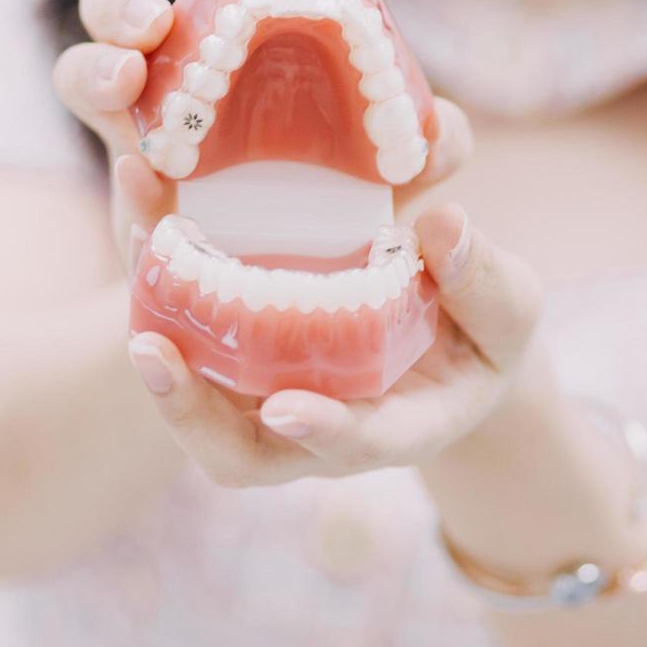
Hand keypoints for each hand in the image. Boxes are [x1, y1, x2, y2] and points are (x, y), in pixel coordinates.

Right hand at [48, 0, 472, 265]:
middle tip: (155, 24)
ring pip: (83, 74)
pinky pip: (115, 185)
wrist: (307, 294)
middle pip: (116, 7)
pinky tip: (145, 180)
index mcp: (236, 43)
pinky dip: (125, 182)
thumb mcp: (402, 169)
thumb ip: (432, 143)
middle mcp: (177, 76)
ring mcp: (144, 136)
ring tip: (129, 83)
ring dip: (97, 68)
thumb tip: (437, 133)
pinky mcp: (141, 211)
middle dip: (123, 2)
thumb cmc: (348, 202)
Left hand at [52, 0, 539, 485]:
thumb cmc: (483, 332)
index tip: (292, 410)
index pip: (357, 445)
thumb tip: (443, 223)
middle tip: (151, 350)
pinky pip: (184, 324)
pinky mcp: (238, 347)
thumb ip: (485, 281)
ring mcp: (267, 392)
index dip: (325, 432)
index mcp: (396, 428)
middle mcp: (316, 424)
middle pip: (235, 447)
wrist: (447, 336)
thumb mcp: (510, 310)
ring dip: (153, 325)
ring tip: (135, 246)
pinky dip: (157, 270)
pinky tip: (146, 199)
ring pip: (191, 390)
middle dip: (188, 409)